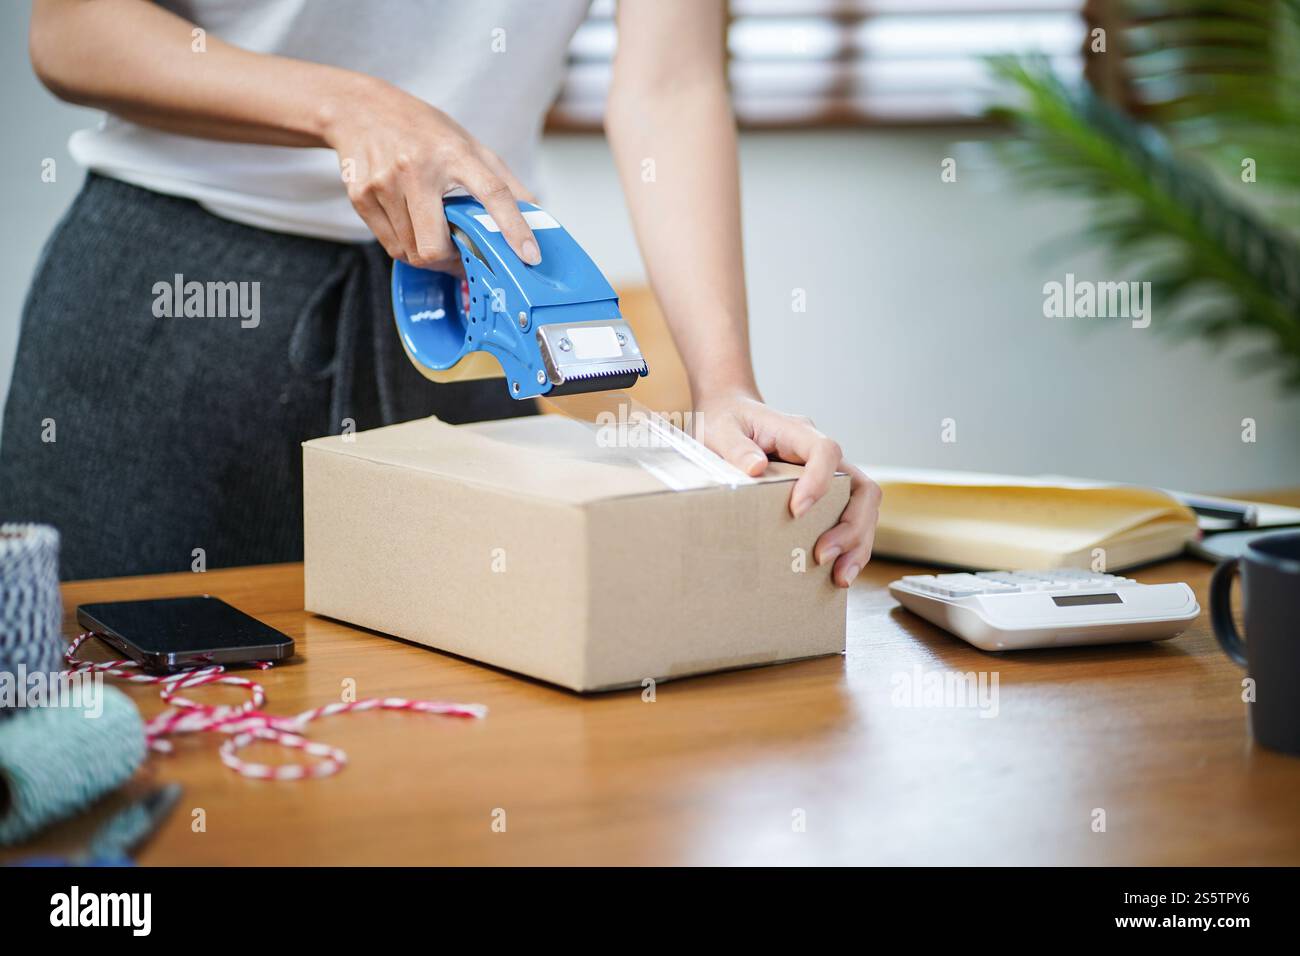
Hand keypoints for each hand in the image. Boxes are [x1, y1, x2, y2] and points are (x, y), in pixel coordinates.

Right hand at [322, 78, 538, 270]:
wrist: (359, 109)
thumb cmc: (421, 129)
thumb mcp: (467, 144)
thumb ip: (504, 181)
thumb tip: (537, 216)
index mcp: (453, 152)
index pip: (493, 193)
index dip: (514, 228)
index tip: (530, 255)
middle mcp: (417, 168)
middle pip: (435, 246)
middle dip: (451, 261)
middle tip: (461, 255)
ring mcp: (384, 184)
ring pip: (412, 252)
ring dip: (429, 255)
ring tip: (435, 235)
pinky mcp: (361, 197)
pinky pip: (390, 245)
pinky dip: (406, 246)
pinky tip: (411, 226)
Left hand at [694, 391, 881, 587]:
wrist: (729, 414)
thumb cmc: (727, 420)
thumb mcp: (720, 429)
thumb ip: (736, 447)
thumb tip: (755, 468)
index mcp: (798, 432)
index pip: (826, 450)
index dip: (819, 481)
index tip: (797, 510)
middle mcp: (820, 454)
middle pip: (861, 486)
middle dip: (851, 526)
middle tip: (823, 556)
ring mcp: (827, 475)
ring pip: (863, 507)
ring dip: (857, 543)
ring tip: (840, 577)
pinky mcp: (823, 494)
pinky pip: (848, 518)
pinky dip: (848, 547)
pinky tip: (834, 574)